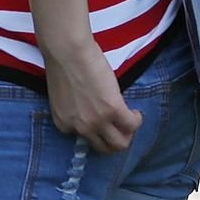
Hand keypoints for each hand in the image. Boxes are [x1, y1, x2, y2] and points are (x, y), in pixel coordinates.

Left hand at [43, 38, 142, 153]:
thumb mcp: (64, 97)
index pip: (85, 140)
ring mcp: (97, 121)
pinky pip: (132, 124)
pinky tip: (135, 111)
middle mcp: (80, 129)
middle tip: (121, 125)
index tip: (103, 119)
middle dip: (115, 139)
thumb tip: (91, 108)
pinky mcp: (113, 109)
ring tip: (130, 119)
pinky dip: (137, 120)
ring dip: (128, 134)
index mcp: (64, 125)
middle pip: (104, 148)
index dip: (98, 129)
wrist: (67, 51)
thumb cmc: (62, 65)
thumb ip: (75, 109)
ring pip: (120, 144)